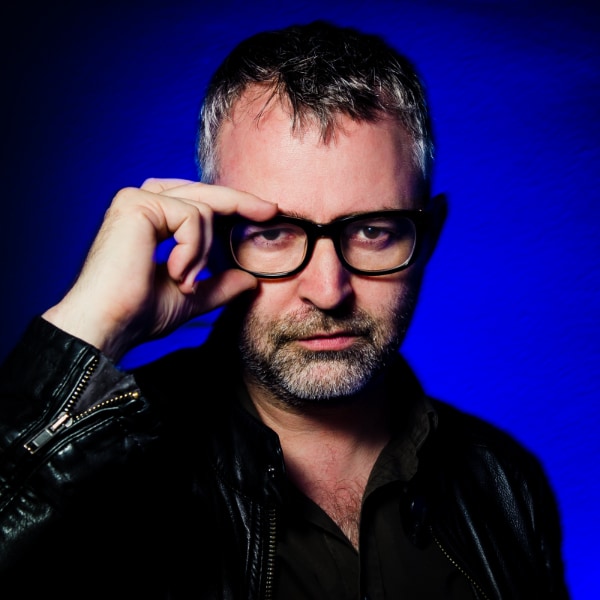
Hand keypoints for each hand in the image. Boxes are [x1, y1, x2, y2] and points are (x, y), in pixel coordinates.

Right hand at [42, 178, 276, 359]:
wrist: (109, 325)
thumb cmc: (139, 313)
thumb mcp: (191, 296)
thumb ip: (219, 285)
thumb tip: (250, 280)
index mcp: (152, 218)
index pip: (200, 201)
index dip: (233, 203)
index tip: (266, 212)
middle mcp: (143, 202)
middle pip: (205, 194)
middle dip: (241, 203)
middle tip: (272, 211)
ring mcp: (137, 198)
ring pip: (203, 210)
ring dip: (203, 253)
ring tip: (184, 280)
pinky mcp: (137, 203)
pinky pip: (192, 217)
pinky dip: (193, 249)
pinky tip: (175, 272)